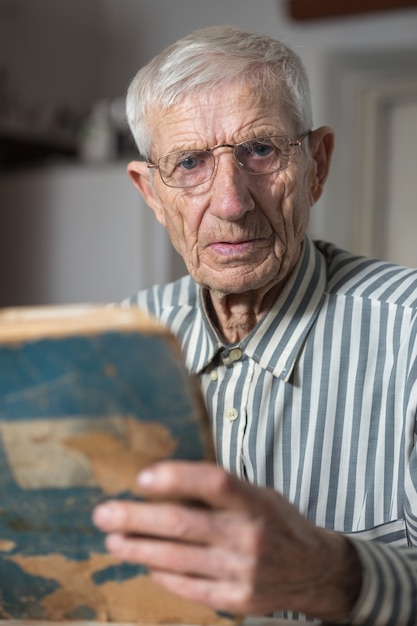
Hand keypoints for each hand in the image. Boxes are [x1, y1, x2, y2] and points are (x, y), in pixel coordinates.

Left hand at [92, 461, 360, 620]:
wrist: (317, 570)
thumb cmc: (278, 523)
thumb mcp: (260, 495)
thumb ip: (220, 492)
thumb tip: (165, 483)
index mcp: (257, 502)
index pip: (215, 483)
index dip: (177, 478)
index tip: (143, 477)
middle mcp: (250, 536)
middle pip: (184, 524)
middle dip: (137, 519)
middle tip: (104, 514)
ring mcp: (243, 572)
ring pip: (178, 559)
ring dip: (139, 549)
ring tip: (113, 540)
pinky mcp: (237, 599)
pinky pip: (188, 587)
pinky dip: (162, 574)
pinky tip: (144, 563)